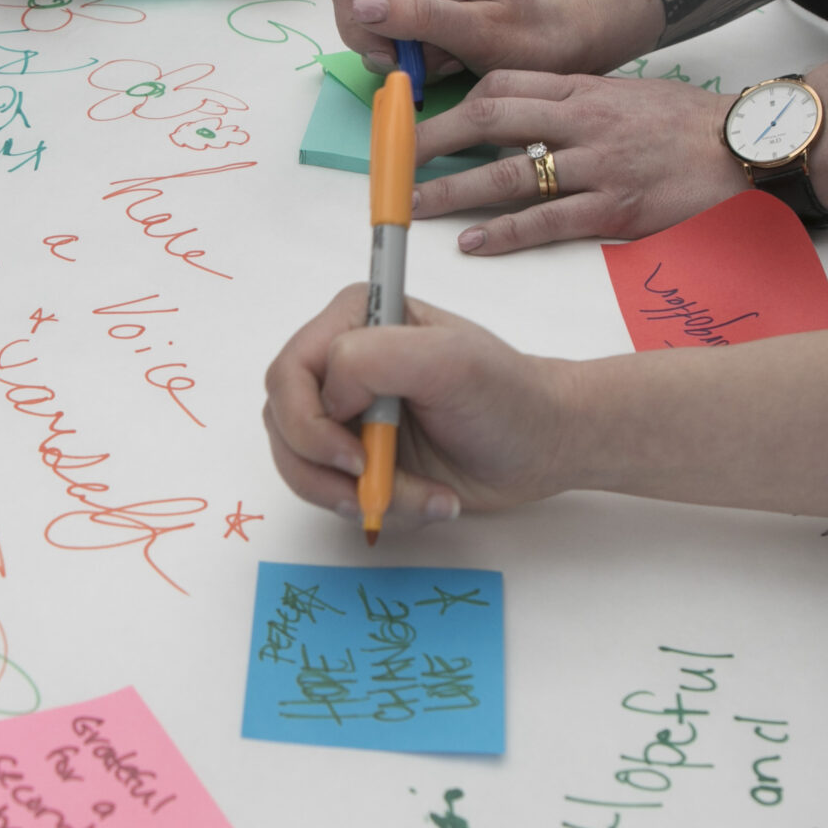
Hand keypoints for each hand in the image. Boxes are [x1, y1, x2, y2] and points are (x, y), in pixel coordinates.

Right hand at [262, 285, 571, 531]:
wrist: (543, 445)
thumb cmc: (508, 396)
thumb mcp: (450, 361)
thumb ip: (374, 358)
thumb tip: (328, 400)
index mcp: (356, 319)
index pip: (288, 373)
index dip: (308, 423)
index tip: (357, 455)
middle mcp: (341, 362)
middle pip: (284, 424)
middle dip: (327, 470)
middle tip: (375, 487)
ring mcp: (347, 411)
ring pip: (303, 466)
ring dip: (358, 495)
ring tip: (421, 498)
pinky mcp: (359, 454)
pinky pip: (334, 492)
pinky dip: (378, 507)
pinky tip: (427, 499)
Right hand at [330, 0, 627, 81]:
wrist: (570, 40)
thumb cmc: (535, 33)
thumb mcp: (478, 30)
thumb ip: (418, 16)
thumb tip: (361, 6)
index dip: (357, 23)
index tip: (392, 55)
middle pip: (357, 11)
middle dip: (384, 46)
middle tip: (423, 65)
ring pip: (375, 34)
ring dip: (406, 58)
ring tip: (450, 59)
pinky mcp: (424, 16)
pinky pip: (398, 45)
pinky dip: (419, 62)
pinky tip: (453, 60)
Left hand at [415, 72, 745, 254]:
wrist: (749, 146)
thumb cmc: (690, 124)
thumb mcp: (628, 93)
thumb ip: (578, 101)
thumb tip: (530, 113)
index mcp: (583, 89)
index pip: (502, 84)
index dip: (454, 103)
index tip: (422, 119)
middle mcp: (582, 121)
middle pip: (488, 120)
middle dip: (432, 140)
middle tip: (392, 160)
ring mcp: (597, 165)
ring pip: (507, 174)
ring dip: (452, 191)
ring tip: (413, 204)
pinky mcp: (615, 209)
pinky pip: (547, 221)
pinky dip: (504, 233)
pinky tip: (471, 242)